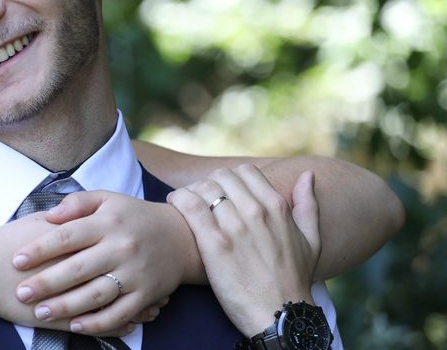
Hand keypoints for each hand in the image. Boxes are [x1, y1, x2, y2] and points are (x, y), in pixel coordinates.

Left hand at [10, 191, 185, 335]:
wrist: (181, 236)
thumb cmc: (133, 216)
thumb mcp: (107, 198)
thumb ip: (77, 203)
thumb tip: (49, 216)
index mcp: (107, 222)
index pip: (67, 236)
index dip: (40, 249)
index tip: (16, 261)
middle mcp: (121, 247)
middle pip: (77, 268)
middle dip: (45, 282)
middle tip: (21, 293)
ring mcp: (135, 272)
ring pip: (96, 294)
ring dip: (65, 306)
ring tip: (40, 312)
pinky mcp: (147, 294)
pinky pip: (119, 313)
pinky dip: (97, 322)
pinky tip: (75, 326)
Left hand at [167, 164, 320, 335]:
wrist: (279, 316)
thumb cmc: (294, 280)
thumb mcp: (311, 241)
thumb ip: (308, 205)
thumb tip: (307, 175)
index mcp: (276, 206)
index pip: (244, 171)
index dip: (230, 179)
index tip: (221, 192)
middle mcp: (256, 211)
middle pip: (221, 176)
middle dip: (209, 184)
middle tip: (201, 199)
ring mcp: (235, 226)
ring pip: (203, 187)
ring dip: (191, 191)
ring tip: (185, 204)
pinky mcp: (214, 244)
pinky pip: (189, 205)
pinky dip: (178, 200)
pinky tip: (175, 206)